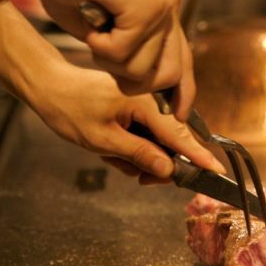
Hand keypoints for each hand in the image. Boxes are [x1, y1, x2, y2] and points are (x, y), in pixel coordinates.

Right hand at [30, 0, 194, 118]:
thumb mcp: (105, 27)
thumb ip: (131, 50)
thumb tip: (152, 85)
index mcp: (163, 8)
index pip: (183, 59)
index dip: (182, 91)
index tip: (178, 114)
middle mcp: (168, 4)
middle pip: (169, 74)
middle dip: (134, 81)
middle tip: (105, 54)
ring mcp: (159, 3)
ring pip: (142, 69)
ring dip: (108, 60)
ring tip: (95, 29)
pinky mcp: (144, 5)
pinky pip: (122, 52)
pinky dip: (98, 45)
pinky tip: (90, 18)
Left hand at [30, 63, 223, 181]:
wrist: (49, 87)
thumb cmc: (71, 110)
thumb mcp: (102, 140)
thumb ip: (139, 154)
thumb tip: (168, 170)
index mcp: (145, 105)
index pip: (179, 136)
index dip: (198, 157)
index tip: (216, 171)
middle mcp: (151, 103)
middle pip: (171, 144)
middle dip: (157, 164)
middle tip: (138, 178)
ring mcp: (145, 107)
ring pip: (157, 145)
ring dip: (139, 159)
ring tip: (112, 156)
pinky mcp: (137, 111)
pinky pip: (145, 138)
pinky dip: (132, 150)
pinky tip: (112, 150)